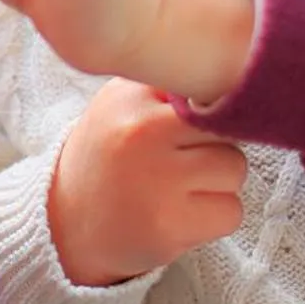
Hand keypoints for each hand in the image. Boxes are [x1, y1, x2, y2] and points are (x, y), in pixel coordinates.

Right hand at [48, 79, 247, 286]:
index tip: (196, 119)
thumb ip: (165, 87)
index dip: (208, 107)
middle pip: (226, 130)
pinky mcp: (172, 225)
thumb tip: (230, 79)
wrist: (69, 220)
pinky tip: (183, 212)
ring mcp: (158, 181)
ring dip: (219, 182)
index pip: (204, 88)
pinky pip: (231, 211)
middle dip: (215, 145)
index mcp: (130, 98)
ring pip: (235, 168)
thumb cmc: (108, 156)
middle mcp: (142, 133)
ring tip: (181, 185)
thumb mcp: (119, 103)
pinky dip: (215, 216)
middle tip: (182, 157)